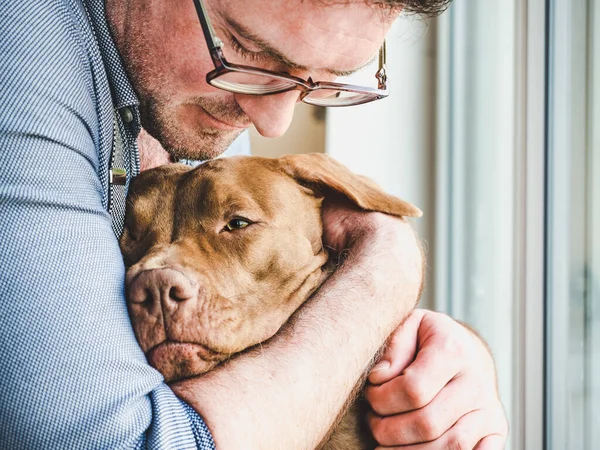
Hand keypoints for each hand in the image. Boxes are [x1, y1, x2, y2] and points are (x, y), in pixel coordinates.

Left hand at [365, 309, 507, 448]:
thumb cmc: (429, 340)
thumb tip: (380, 377)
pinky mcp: (496, 430)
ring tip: (385, 440)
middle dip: (388, 429)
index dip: (381, 398)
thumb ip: (393, 347)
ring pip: (448, 448)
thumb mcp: (409, 326)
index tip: (370, 393)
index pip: (413, 389)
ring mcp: (489, 409)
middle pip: (427, 423)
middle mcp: (476, 382)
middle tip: (373, 420)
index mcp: (453, 350)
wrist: (469, 350)